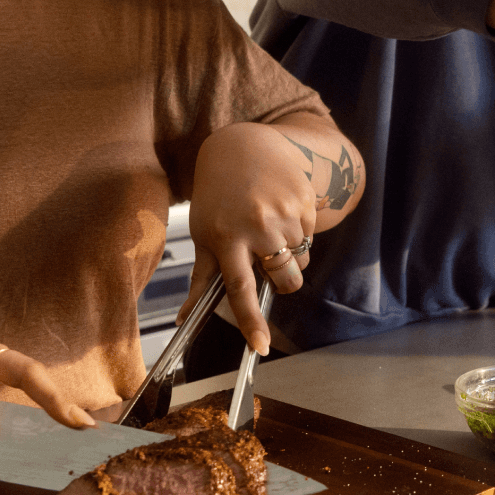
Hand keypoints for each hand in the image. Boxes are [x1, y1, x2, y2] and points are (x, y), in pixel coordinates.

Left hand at [181, 121, 318, 354]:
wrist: (243, 147)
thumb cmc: (217, 196)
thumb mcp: (203, 232)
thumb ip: (201, 278)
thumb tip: (183, 318)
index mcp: (227, 238)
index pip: (241, 289)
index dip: (251, 322)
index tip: (261, 347)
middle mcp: (257, 227)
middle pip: (285, 279)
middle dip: (284, 282)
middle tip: (270, 262)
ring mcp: (284, 213)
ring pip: (302, 260)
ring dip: (292, 255)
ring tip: (272, 230)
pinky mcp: (305, 200)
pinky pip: (311, 235)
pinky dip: (300, 233)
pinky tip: (282, 212)